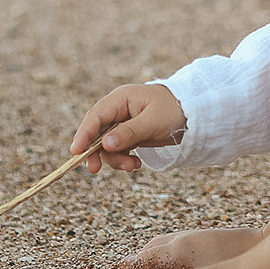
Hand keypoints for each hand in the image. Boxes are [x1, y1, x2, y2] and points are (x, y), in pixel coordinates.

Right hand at [71, 83, 186, 173]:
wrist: (193, 113)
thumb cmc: (173, 111)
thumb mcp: (152, 122)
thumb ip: (129, 133)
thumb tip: (104, 145)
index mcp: (121, 98)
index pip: (96, 116)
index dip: (84, 133)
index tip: (76, 151)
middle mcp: (118, 109)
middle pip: (96, 131)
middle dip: (96, 151)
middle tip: (94, 170)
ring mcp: (123, 122)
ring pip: (106, 144)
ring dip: (115, 158)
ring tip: (132, 167)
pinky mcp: (129, 134)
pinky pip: (117, 148)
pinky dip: (123, 158)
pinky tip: (136, 163)